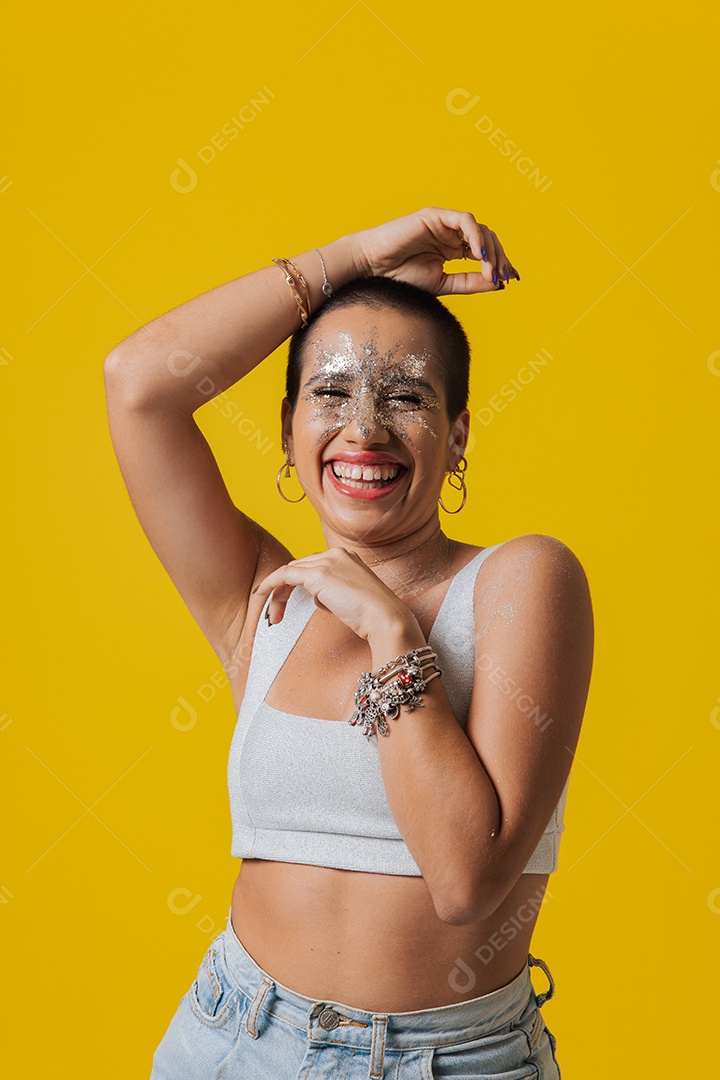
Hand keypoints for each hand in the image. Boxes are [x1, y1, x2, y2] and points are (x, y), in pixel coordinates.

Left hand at [252, 548, 419, 643]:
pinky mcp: (318, 574)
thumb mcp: (352, 599)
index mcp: (347, 557)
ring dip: (277, 594)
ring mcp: (327, 562)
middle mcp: (336, 554)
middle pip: (298, 568)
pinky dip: (271, 584)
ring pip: (290, 572)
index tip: (285, 602)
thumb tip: (319, 599)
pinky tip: (262, 595)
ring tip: (273, 617)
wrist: (386, 618)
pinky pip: (285, 575)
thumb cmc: (374, 615)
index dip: (295, 584)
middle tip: (275, 615)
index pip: (312, 566)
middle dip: (283, 591)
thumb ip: (334, 594)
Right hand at [350, 206, 518, 296]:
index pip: (485, 253)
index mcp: (453, 250)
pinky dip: (475, 235)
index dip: (500, 264)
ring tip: (491, 270)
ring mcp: (444, 224)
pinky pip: (464, 220)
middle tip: (504, 277)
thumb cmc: (401, 277)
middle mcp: (452, 235)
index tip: (510, 279)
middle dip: (499, 258)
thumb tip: (498, 283)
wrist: (373, 269)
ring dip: (490, 249)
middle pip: (488, 240)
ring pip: (480, 230)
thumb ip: (469, 283)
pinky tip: (479, 254)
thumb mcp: (443, 284)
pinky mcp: (436, 216)